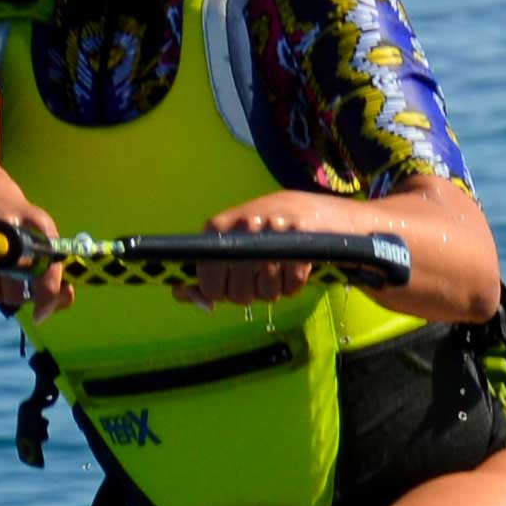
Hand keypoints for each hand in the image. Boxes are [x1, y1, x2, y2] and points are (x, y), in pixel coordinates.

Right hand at [0, 171, 60, 314]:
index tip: (40, 314)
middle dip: (16, 296)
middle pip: (14, 289)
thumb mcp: (45, 243)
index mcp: (39, 225)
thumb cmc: (21, 230)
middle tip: (16, 287)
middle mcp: (9, 224)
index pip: (46, 269)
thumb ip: (55, 279)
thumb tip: (43, 314)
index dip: (46, 296)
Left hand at [185, 189, 382, 312]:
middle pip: (237, 294)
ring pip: (264, 293)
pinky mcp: (301, 240)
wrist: (325, 211)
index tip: (231, 280)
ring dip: (274, 289)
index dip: (219, 291)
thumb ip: (208, 267)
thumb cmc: (272, 229)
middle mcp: (243, 226)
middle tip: (261, 274)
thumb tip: (180, 293)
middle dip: (250, 293)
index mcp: (220, 226)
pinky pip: (290, 287)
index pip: (207, 282)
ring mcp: (273, 231)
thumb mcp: (235, 242)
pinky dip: (294, 285)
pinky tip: (296, 266)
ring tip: (280, 267)